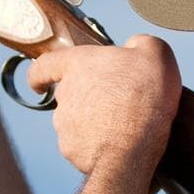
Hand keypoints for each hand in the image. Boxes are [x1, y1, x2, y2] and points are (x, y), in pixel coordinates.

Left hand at [28, 36, 181, 177]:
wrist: (134, 146)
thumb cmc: (142, 95)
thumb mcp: (154, 52)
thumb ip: (140, 43)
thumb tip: (135, 47)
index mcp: (78, 65)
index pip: (45, 65)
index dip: (41, 74)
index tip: (39, 83)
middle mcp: (65, 94)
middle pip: (69, 95)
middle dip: (88, 99)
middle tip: (117, 103)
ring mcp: (65, 125)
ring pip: (76, 122)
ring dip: (95, 123)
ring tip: (124, 126)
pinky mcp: (72, 150)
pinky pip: (83, 146)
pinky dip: (98, 145)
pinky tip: (120, 145)